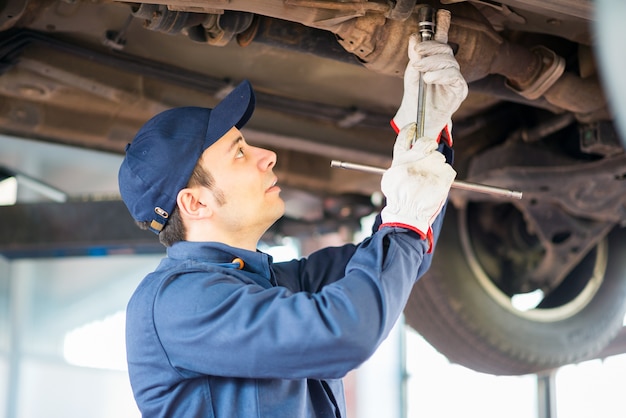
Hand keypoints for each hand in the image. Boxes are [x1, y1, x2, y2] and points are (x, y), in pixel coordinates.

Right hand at [380, 124, 456, 249]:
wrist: (408, 213)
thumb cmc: (398, 199)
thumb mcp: (390, 178)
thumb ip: (398, 164)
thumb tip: (405, 157)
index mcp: (400, 159)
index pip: (404, 137)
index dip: (409, 129)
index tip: (413, 126)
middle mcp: (415, 159)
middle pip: (425, 142)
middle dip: (428, 145)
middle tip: (428, 155)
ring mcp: (430, 166)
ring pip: (438, 157)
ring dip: (436, 165)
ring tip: (430, 180)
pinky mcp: (443, 175)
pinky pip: (447, 170)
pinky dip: (444, 177)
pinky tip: (437, 185)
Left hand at [392, 32, 467, 144]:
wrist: (417, 118)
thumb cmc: (416, 96)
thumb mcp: (411, 73)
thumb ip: (414, 56)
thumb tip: (415, 37)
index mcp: (437, 61)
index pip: (441, 40)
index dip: (443, 26)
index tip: (441, 13)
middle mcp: (448, 67)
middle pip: (445, 49)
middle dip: (431, 48)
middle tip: (417, 53)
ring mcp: (455, 78)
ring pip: (449, 61)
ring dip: (432, 63)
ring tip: (420, 70)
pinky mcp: (460, 89)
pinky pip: (454, 76)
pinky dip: (440, 75)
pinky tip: (429, 78)